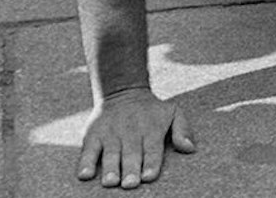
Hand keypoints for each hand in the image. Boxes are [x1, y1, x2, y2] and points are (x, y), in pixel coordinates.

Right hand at [76, 88, 195, 189]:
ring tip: (111, 182)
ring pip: (110, 153)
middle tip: (130, 184)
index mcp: (151, 129)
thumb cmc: (152, 111)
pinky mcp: (93, 134)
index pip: (152, 148)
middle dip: (131, 169)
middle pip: (131, 153)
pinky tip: (85, 175)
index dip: (151, 163)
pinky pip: (88, 150)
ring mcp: (110, 133)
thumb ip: (183, 130)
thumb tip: (190, 148)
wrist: (123, 91)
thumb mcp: (173, 112)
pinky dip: (86, 162)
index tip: (148, 177)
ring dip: (110, 168)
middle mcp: (130, 131)